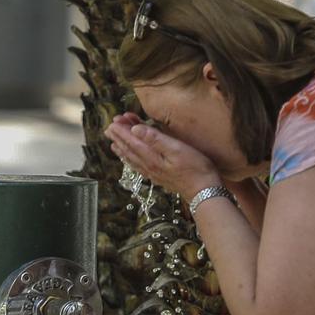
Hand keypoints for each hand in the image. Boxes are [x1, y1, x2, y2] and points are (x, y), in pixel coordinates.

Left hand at [105, 115, 221, 199]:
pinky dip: (131, 160)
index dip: (122, 131)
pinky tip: (130, 159)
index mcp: (152, 157)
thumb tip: (135, 130)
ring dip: (122, 148)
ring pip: (132, 158)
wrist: (204, 192)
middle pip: (129, 149)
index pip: (132, 141)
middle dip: (119, 137)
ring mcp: (153, 173)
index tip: (113, 121)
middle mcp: (149, 166)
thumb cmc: (196, 169)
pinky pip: (139, 166)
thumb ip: (156, 139)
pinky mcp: (158, 177)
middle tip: (110, 127)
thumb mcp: (177, 149)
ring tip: (113, 142)